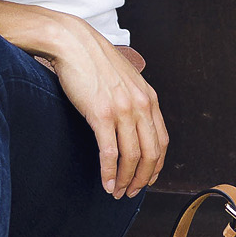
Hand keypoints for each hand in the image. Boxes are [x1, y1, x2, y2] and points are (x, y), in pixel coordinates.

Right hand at [42, 19, 167, 199]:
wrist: (73, 44)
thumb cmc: (94, 61)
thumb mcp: (125, 79)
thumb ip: (134, 100)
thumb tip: (132, 123)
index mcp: (148, 98)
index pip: (161, 141)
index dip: (156, 166)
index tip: (146, 179)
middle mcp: (140, 105)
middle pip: (150, 153)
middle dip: (142, 179)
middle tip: (132, 192)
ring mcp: (122, 110)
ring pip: (132, 156)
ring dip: (126, 180)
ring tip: (117, 192)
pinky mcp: (101, 114)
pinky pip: (110, 152)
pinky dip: (109, 172)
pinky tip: (106, 183)